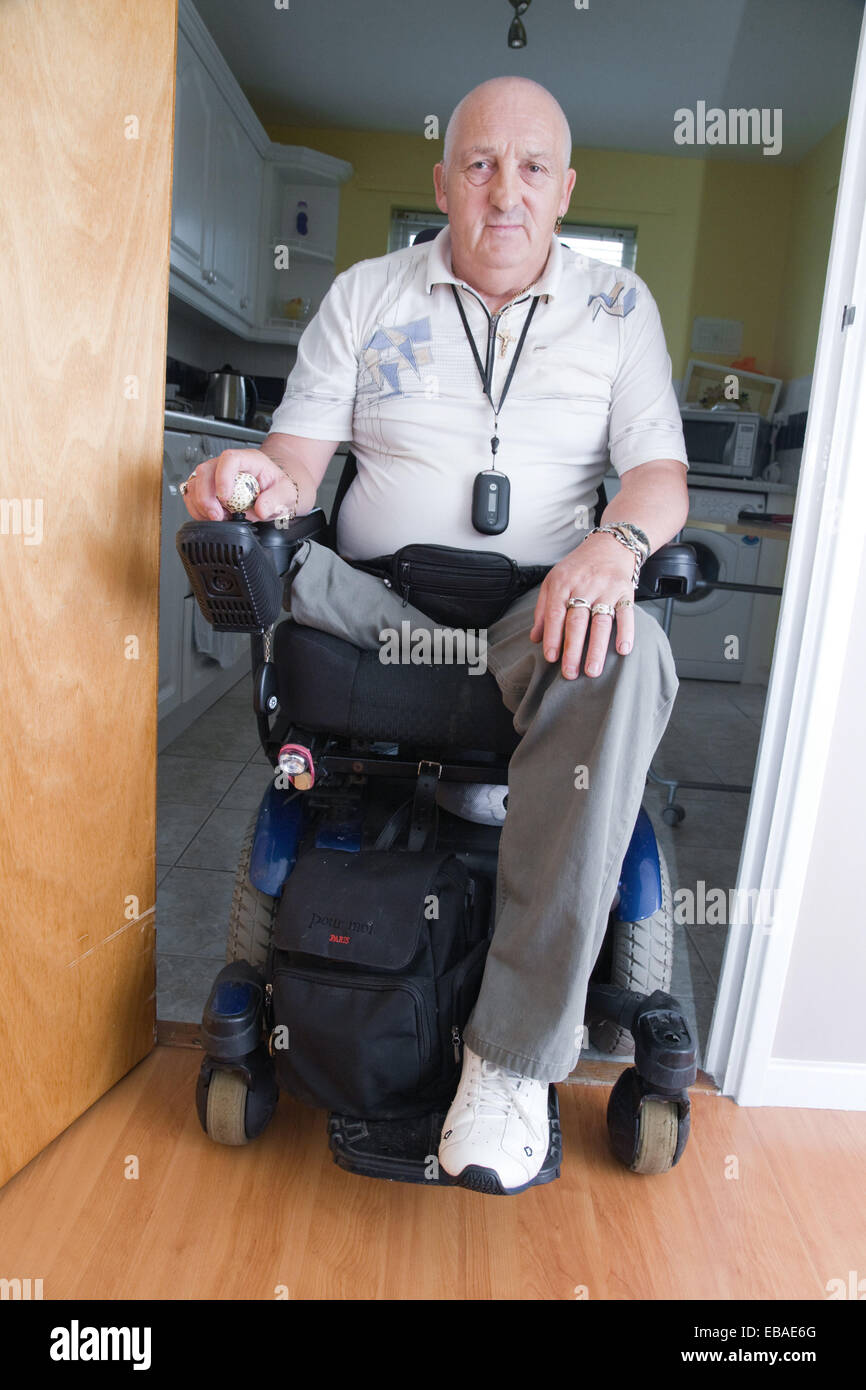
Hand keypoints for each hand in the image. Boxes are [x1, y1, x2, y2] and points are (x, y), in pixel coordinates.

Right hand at [180, 448, 298, 522]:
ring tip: (218, 517)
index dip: (223, 477)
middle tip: (217, 515)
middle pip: (205, 470)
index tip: (226, 498)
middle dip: (206, 496)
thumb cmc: (278, 488)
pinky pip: (192, 496)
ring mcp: (215, 475)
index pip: (230, 459)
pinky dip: (197, 509)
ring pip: (195, 483)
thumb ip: (276, 500)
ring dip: (200, 505)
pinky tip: (212, 517)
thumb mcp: (286, 493)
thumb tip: (261, 509)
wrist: (275, 491)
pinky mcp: (208, 488)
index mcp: (249, 460)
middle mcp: (228, 465)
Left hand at [529, 534, 635, 677]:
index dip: (552, 637)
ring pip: (600, 622)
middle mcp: (584, 586)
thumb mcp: (554, 581)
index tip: (551, 658)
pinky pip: (626, 614)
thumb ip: (543, 610)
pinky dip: (626, 632)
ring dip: (597, 649)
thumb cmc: (578, 568)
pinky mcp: (626, 592)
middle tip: (569, 673)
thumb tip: (535, 638)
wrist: (609, 545)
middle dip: (573, 650)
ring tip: (593, 670)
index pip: (555, 614)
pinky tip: (622, 650)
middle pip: (577, 622)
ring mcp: (606, 589)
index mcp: (563, 583)